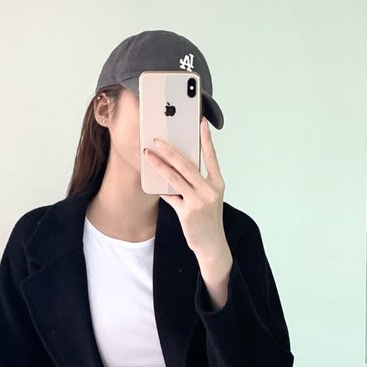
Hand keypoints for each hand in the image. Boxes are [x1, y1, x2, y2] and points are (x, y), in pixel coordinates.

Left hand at [143, 117, 229, 262]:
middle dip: (170, 151)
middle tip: (157, 140)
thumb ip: (197, 182)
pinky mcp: (187, 212)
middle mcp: (209, 190)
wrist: (211, 243)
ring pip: (175, 179)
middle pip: (187, 165)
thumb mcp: (209, 197)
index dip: (206, 139)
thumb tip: (177, 166)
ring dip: (159, 166)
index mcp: (217, 183)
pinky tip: (151, 181)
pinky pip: (170, 196)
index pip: (211, 156)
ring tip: (148, 155)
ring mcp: (198, 201)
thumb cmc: (208, 218)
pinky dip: (160, 188)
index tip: (200, 122)